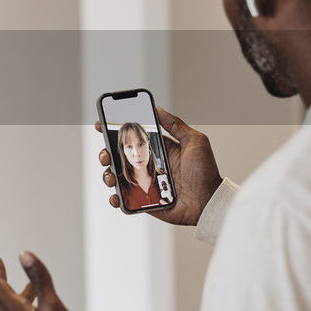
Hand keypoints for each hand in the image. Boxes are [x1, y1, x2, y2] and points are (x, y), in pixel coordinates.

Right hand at [96, 105, 221, 226]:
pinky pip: (126, 199)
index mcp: (159, 150)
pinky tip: (117, 195)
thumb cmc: (205, 172)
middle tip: (106, 154)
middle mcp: (150, 165)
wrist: (208, 201)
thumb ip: (176, 125)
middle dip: (107, 153)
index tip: (102, 125)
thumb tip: (158, 109)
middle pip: (121, 157)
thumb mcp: (195, 141)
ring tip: (111, 175)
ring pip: (119, 177)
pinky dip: (116, 198)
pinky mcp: (145, 201)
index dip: (117, 132)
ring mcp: (146, 183)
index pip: (134, 138)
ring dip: (109, 174)